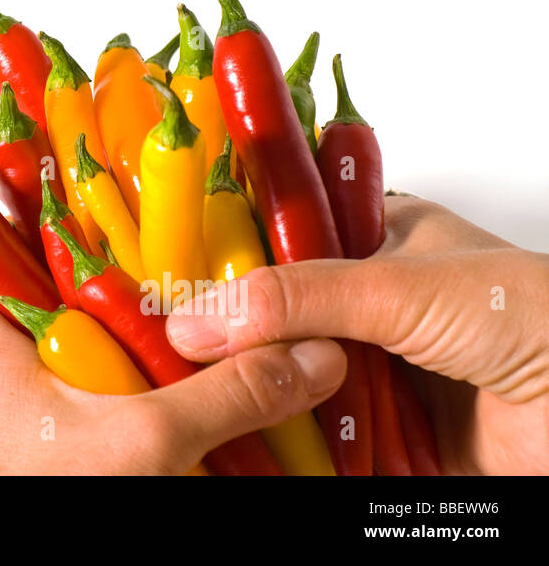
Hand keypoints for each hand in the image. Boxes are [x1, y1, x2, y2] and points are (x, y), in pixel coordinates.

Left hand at [0, 265, 346, 473]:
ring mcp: (12, 455)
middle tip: (128, 290)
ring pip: (46, 390)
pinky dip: (107, 425)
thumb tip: (308, 354)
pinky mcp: (43, 481)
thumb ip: (226, 394)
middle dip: (72, 311)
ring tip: (159, 355)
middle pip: (13, 334)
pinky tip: (157, 428)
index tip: (37, 218)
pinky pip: (67, 437)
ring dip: (97, 372)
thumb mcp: (151, 445)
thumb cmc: (63, 504)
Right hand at [167, 196, 548, 473]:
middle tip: (157, 334)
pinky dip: (271, 440)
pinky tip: (230, 435)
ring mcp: (362, 364)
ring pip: (277, 372)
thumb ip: (297, 297)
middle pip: (264, 308)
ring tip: (180, 387)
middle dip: (217, 326)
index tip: (157, 263)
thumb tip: (201, 318)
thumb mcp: (400, 286)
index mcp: (367, 235)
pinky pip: (302, 433)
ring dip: (241, 385)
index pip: (270, 228)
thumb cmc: (532, 315)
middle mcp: (360, 298)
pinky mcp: (369, 430)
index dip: (214, 244)